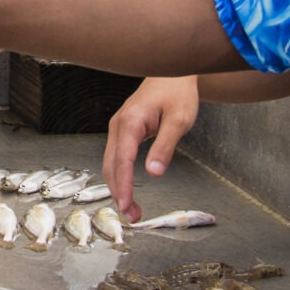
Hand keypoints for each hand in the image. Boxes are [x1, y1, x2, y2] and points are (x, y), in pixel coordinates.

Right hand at [102, 77, 200, 220]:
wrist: (173, 73)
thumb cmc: (177, 92)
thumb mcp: (179, 120)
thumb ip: (165, 147)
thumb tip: (153, 173)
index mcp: (130, 123)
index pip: (122, 162)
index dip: (123, 187)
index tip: (126, 206)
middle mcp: (118, 126)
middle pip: (111, 166)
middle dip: (119, 193)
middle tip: (132, 216)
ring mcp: (118, 128)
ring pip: (111, 163)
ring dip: (118, 187)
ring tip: (132, 208)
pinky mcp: (122, 131)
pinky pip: (116, 157)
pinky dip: (119, 176)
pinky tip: (127, 188)